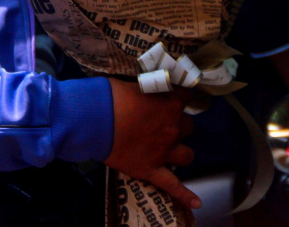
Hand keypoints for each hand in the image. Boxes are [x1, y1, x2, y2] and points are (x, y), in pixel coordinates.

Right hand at [105, 78, 199, 210]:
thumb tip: (151, 87)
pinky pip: (172, 185)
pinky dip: (185, 195)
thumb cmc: (110, 97)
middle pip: (188, 126)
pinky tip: (195, 204)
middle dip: (177, 124)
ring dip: (181, 151)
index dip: (177, 97)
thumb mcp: (135, 84)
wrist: (93, 120)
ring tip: (172, 150)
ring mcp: (164, 151)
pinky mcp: (152, 170)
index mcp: (170, 103)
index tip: (171, 97)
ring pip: (187, 154)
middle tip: (162, 123)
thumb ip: (149, 88)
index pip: (186, 96)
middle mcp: (173, 127)